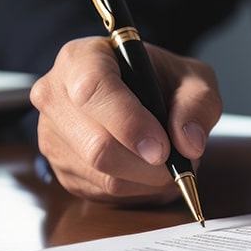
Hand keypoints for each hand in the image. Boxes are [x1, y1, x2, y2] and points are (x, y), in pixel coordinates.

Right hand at [30, 37, 221, 203]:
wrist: (140, 96)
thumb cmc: (162, 81)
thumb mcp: (193, 79)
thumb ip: (198, 104)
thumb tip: (189, 143)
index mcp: (81, 58)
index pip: (93, 90)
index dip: (130, 123)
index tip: (163, 147)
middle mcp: (55, 95)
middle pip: (97, 146)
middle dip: (147, 163)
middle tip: (177, 160)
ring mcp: (52, 135)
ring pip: (103, 175)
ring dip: (148, 179)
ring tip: (168, 162)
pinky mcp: (61, 168)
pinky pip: (102, 192)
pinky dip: (137, 189)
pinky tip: (149, 170)